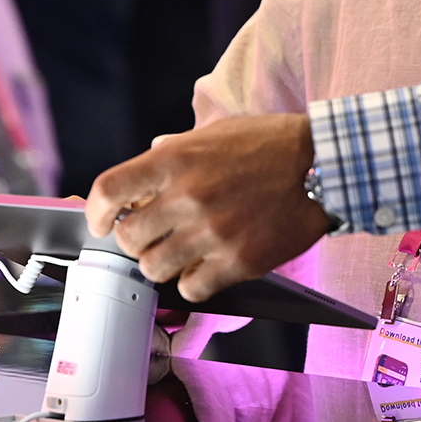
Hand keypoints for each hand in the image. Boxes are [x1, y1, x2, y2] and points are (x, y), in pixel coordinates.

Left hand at [85, 113, 333, 301]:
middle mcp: (187, 196)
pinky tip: (207, 267)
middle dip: (136, 241)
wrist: (324, 165)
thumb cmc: (270, 144)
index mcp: (175, 160)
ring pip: (155, 269)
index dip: (96, 212)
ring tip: (182, 253)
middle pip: (128, 238)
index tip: (102, 222)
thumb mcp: (215, 133)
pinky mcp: (238, 261)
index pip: (108, 192)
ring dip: (163, 264)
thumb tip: (145, 166)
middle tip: (153, 237)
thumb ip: (175, 150)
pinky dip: (194, 282)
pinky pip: (192, 288)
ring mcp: (212, 232)